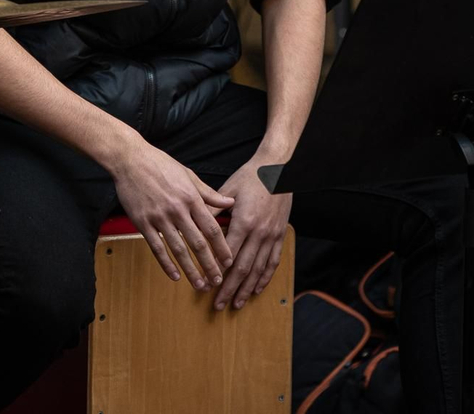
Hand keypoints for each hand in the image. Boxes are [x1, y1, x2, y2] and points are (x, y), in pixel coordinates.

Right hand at [111, 142, 234, 290]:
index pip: (211, 227)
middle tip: (218, 281)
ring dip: (190, 269)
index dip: (221, 247)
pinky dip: (166, 264)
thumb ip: (209, 193)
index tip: (229, 261)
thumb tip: (229, 203)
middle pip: (197, 242)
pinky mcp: (142, 223)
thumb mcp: (188, 174)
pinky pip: (156, 247)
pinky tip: (174, 276)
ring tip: (199, 285)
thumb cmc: (160, 164)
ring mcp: (159, 217)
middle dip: (209, 264)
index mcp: (191, 197)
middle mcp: (177, 210)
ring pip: (178, 249)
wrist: (130, 160)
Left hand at [214, 160, 291, 310]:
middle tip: (218, 304)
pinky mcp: (280, 235)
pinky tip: (257, 289)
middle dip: (229, 288)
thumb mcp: (228, 189)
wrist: (279, 169)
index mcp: (244, 221)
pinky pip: (273, 262)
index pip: (228, 254)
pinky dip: (265, 278)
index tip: (207, 285)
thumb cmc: (251, 176)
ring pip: (258, 269)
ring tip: (237, 304)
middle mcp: (259, 233)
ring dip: (246, 289)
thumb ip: (212, 209)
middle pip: (242, 268)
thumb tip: (193, 224)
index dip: (217, 272)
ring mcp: (271, 236)